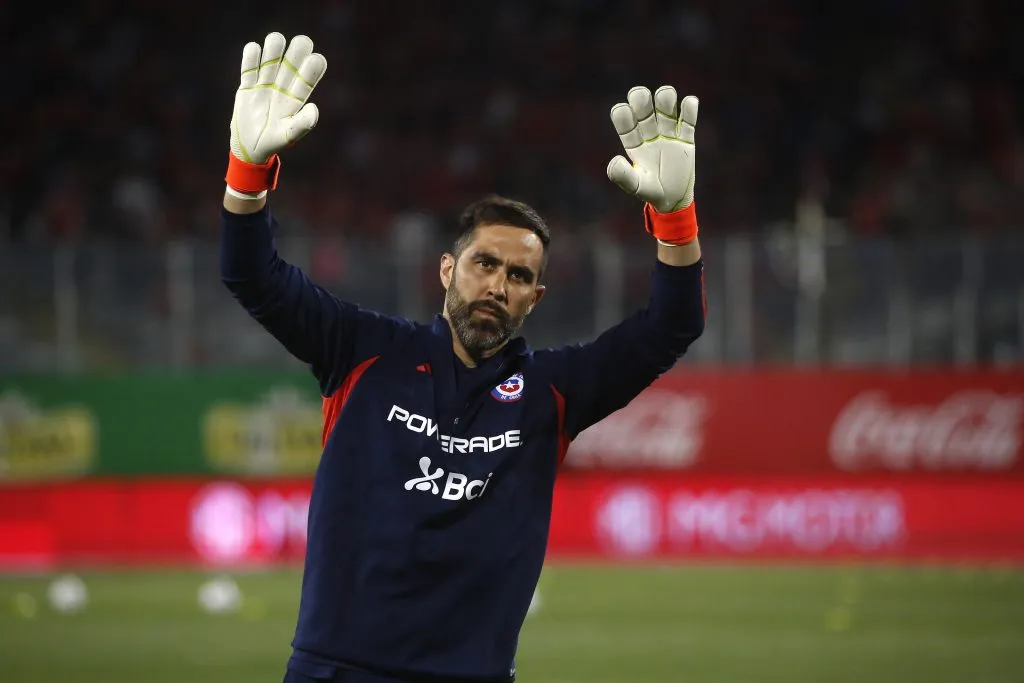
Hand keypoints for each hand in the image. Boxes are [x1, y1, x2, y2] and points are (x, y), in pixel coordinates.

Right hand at [229, 32, 326, 165]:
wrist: (250, 147)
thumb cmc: (273, 142)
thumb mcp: (289, 136)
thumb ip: (302, 124)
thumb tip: (314, 108)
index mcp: (296, 98)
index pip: (308, 78)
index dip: (313, 67)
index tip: (316, 58)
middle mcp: (283, 87)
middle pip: (291, 62)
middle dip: (297, 51)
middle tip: (301, 43)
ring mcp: (265, 84)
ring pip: (271, 59)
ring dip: (274, 48)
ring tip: (275, 41)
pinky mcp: (247, 86)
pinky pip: (249, 66)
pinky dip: (251, 56)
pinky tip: (254, 49)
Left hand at [606, 86, 697, 213]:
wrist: (673, 200)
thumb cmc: (651, 192)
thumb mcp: (636, 186)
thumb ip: (623, 176)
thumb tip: (614, 160)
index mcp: (633, 142)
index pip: (625, 121)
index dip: (623, 114)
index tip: (623, 111)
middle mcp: (649, 134)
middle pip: (643, 108)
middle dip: (641, 99)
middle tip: (642, 98)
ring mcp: (668, 134)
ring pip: (666, 108)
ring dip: (665, 98)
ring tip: (667, 98)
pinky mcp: (686, 138)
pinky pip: (688, 119)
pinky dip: (690, 108)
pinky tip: (689, 103)